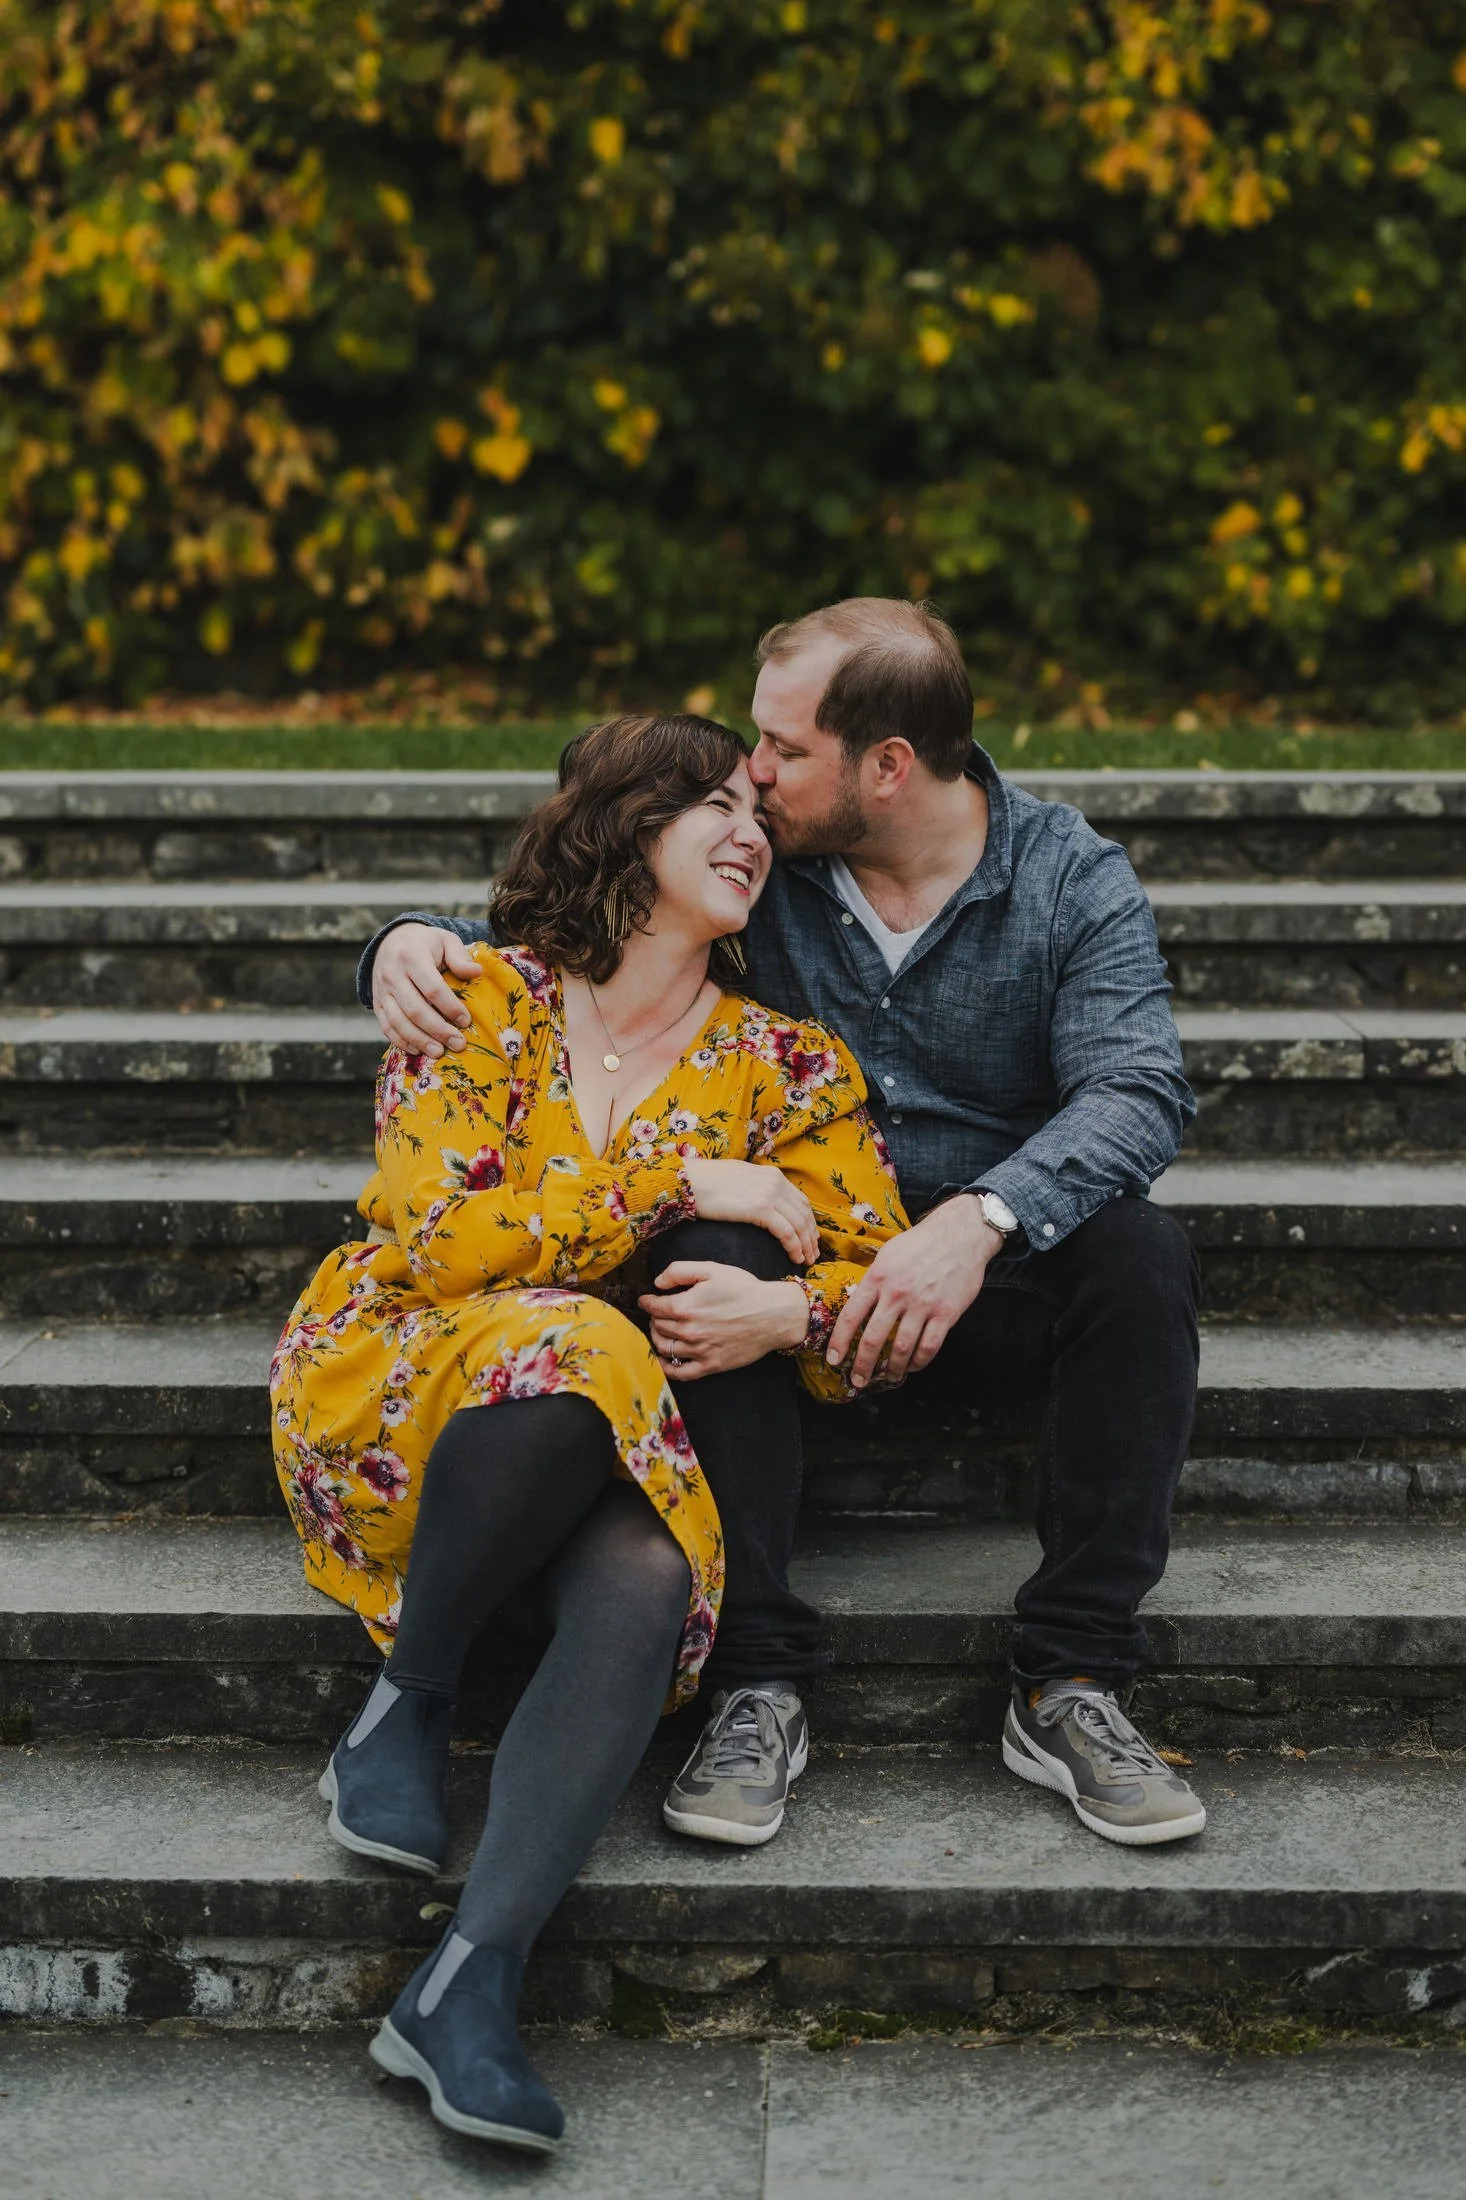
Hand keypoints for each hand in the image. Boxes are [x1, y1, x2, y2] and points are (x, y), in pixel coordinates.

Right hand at [372, 923, 480, 1055]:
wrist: (392, 940)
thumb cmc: (426, 943)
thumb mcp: (445, 940)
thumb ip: (460, 956)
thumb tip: (476, 973)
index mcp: (411, 956)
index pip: (432, 988)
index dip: (450, 1007)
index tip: (466, 1021)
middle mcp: (393, 974)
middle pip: (415, 1009)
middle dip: (438, 1030)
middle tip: (458, 1044)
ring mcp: (382, 991)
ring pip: (398, 1022)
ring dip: (420, 1040)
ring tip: (439, 1052)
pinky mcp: (377, 1003)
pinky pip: (386, 1026)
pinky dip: (401, 1041)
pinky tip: (418, 1050)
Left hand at [640, 1262, 808, 1379]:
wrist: (774, 1314)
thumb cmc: (745, 1290)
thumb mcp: (712, 1269)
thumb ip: (679, 1271)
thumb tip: (657, 1283)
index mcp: (686, 1306)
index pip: (654, 1307)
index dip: (647, 1301)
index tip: (646, 1299)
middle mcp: (689, 1331)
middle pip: (658, 1326)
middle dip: (654, 1318)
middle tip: (657, 1313)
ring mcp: (700, 1351)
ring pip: (664, 1348)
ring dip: (657, 1338)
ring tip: (660, 1331)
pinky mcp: (711, 1365)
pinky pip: (680, 1373)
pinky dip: (667, 1367)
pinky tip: (665, 1359)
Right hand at [681, 1157, 818, 1265]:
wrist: (689, 1180)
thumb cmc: (706, 1182)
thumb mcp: (739, 1178)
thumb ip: (755, 1188)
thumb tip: (760, 1202)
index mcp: (772, 1175)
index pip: (800, 1200)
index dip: (809, 1221)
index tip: (811, 1237)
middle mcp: (775, 1182)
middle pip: (804, 1213)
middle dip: (811, 1236)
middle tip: (813, 1254)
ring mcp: (769, 1194)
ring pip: (799, 1224)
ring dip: (806, 1245)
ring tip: (807, 1260)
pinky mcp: (760, 1208)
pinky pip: (786, 1232)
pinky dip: (794, 1247)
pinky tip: (795, 1258)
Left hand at [826, 1194, 1003, 1389]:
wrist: (960, 1235)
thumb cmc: (921, 1243)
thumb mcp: (888, 1255)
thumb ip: (873, 1280)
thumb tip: (858, 1303)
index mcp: (878, 1278)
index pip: (851, 1316)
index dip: (840, 1342)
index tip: (833, 1360)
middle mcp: (897, 1293)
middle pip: (874, 1338)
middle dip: (863, 1365)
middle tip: (858, 1380)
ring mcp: (923, 1304)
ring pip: (902, 1347)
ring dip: (892, 1368)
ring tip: (888, 1377)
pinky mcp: (946, 1313)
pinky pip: (929, 1345)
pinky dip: (919, 1362)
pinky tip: (913, 1366)